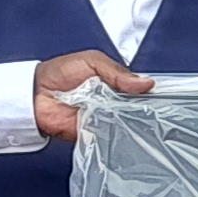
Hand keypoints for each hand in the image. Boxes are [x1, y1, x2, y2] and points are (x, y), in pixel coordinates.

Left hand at [32, 49, 153, 142]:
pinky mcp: (95, 133)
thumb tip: (146, 83)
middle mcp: (112, 100)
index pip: (138, 88)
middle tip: (153, 110)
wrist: (35, 94)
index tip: (162, 95)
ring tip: (140, 120)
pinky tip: (124, 131)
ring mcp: (104, 117)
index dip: (149, 92)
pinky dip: (116, 135)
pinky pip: (110, 136)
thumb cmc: (60, 72)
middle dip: (143, 108)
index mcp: (114, 82)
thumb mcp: (92, 61)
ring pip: (125, 122)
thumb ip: (117, 72)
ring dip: (131, 121)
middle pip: (135, 107)